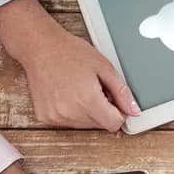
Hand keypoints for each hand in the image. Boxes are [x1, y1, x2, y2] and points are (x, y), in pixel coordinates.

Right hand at [0, 0, 138, 130]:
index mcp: (88, 100)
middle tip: (94, 88)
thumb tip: (133, 111)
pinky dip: (71, 112)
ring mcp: (56, 117)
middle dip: (103, 110)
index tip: (113, 100)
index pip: (114, 124)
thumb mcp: (104, 67)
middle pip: (100, 125)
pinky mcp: (45, 117)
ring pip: (84, 125)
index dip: (118, 112)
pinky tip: (66, 94)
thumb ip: (122, 92)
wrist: (40, 48)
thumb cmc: (70, 52)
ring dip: (87, 112)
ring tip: (79, 89)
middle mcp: (70, 113)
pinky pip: (67, 122)